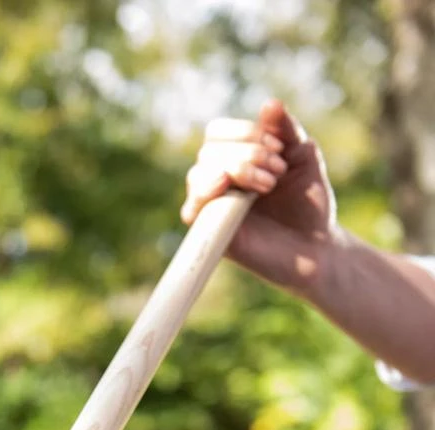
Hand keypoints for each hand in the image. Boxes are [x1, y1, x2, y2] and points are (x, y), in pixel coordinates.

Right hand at [181, 99, 338, 291]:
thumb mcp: (303, 157)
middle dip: (247, 153)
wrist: (316, 247)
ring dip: (235, 170)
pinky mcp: (212, 233)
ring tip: (267, 186)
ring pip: (198, 175)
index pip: (217, 132)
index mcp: (236, 158)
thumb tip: (269, 104)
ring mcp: (213, 206)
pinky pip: (192, 209)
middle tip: (278, 172)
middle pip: (208, 150)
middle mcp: (219, 180)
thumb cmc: (308, 204)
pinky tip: (224, 188)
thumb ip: (286, 130)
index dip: (245, 132)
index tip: (280, 149)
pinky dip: (204, 194)